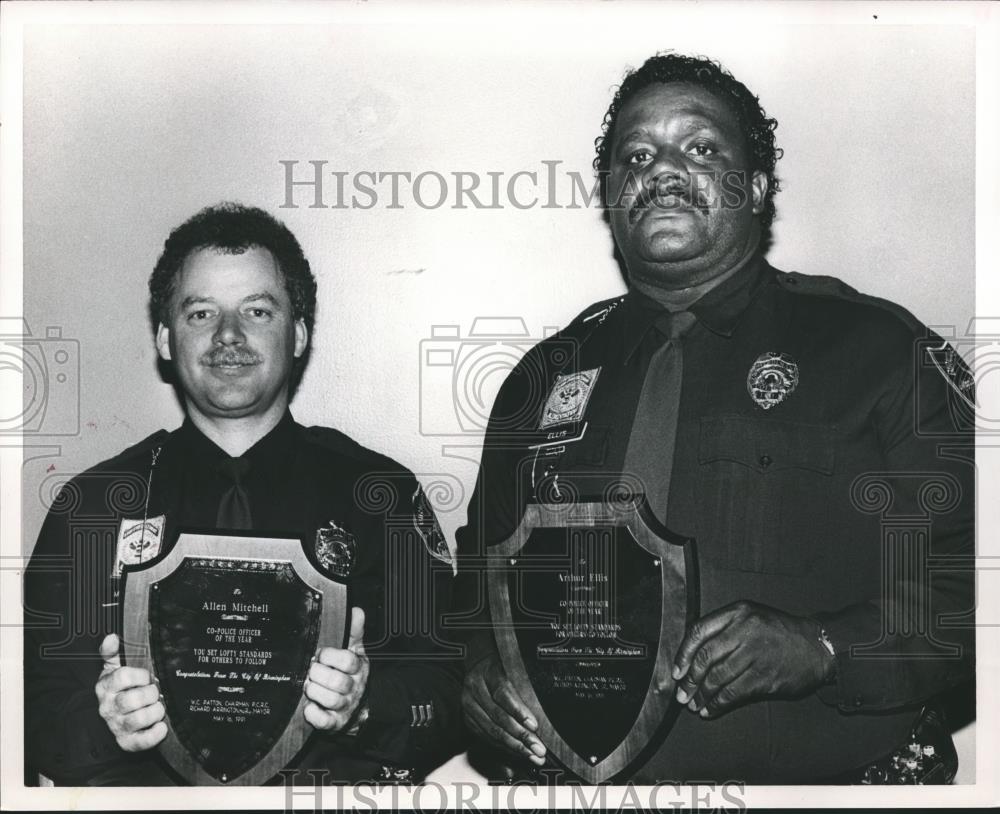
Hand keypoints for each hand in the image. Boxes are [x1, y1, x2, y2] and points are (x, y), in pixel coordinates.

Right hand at [95, 633, 167, 751]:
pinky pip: (141, 741)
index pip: (122, 677)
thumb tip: (111, 637)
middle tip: (156, 692)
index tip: (147, 677)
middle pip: (131, 699)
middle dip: (150, 694)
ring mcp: (117, 725)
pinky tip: (161, 726)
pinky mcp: (127, 741)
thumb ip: (112, 653)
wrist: (116, 717)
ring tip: (159, 706)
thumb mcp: (114, 669)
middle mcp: (109, 707)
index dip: (140, 675)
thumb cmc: (120, 690)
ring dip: (155, 711)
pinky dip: (154, 734)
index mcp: (106, 687)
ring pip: (138, 719)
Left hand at [304, 606, 368, 730]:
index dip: (331, 656)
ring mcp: (345, 706)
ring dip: (315, 692)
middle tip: (310, 670)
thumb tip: (357, 611)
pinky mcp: (335, 723)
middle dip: (319, 674)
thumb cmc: (351, 675)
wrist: (358, 707)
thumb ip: (353, 632)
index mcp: (358, 668)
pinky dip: (314, 714)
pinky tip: (308, 707)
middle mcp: (353, 687)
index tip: (320, 654)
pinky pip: (325, 721)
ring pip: (331, 700)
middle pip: (338, 681)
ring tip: (308, 686)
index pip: (348, 660)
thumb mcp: (355, 652)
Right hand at [462, 652, 545, 765]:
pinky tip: (516, 751)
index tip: (534, 726)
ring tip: (531, 754)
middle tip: (538, 748)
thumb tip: (537, 719)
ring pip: (492, 730)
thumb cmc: (500, 668)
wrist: (478, 666)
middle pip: (498, 716)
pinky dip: (502, 746)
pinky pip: (486, 736)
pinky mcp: (467, 718)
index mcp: (488, 672)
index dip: (519, 711)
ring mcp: (468, 704)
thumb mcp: (512, 670)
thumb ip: (522, 689)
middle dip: (521, 736)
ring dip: (514, 746)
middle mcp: (475, 688)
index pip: (503, 693)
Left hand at [671, 601, 834, 718]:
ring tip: (694, 704)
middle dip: (690, 679)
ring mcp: (754, 654)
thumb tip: (692, 654)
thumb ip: (724, 628)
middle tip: (682, 693)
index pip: (698, 631)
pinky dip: (718, 704)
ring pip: (717, 677)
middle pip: (705, 656)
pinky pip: (733, 693)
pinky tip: (710, 710)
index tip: (677, 670)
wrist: (817, 645)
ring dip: (701, 694)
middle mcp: (744, 630)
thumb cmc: (779, 632)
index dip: (683, 653)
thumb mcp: (751, 616)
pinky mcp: (764, 677)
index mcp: (737, 613)